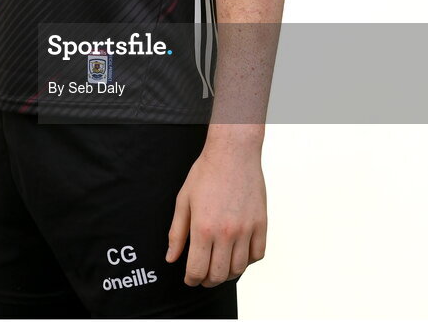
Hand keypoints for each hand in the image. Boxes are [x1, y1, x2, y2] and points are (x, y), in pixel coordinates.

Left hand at [166, 138, 266, 285]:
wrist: (233, 153)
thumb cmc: (206, 173)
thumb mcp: (184, 199)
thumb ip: (177, 232)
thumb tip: (171, 258)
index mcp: (203, 228)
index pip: (197, 269)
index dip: (191, 279)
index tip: (190, 278)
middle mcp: (226, 233)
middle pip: (218, 275)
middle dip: (207, 280)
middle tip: (203, 275)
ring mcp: (246, 230)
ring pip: (238, 268)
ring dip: (227, 273)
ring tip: (219, 266)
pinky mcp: (261, 224)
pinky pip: (257, 255)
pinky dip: (247, 260)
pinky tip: (238, 253)